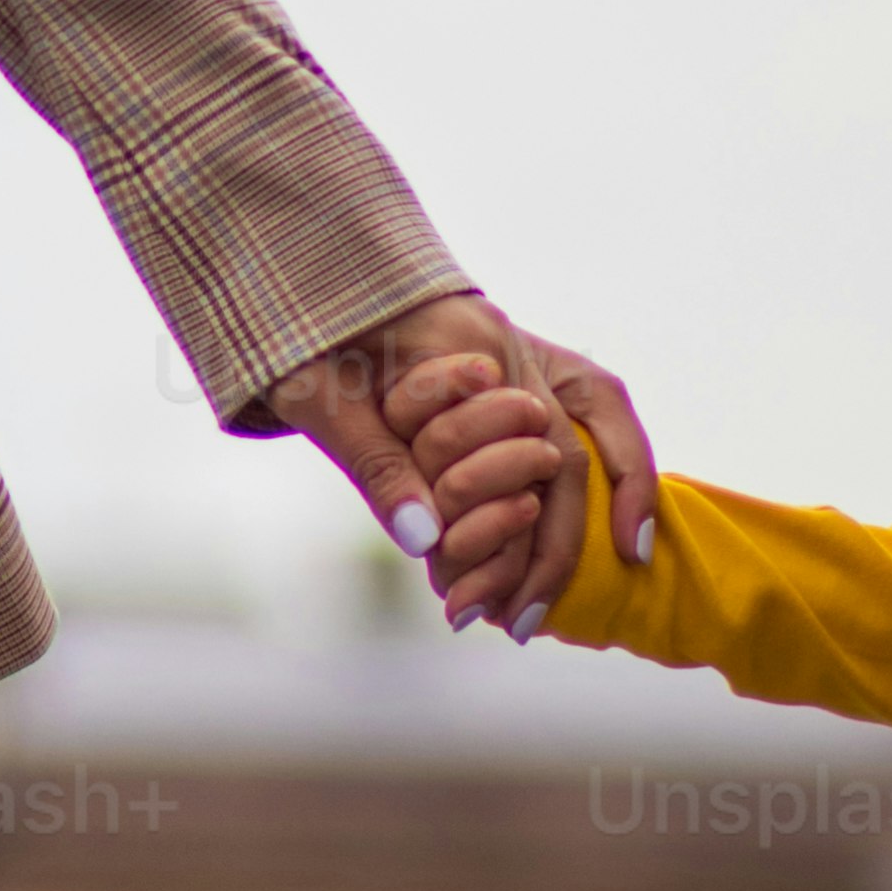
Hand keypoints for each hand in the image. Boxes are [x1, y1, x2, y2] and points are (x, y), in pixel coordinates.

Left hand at [269, 285, 651, 637]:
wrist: (294, 259)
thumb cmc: (295, 323)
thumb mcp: (316, 395)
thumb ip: (377, 463)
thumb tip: (428, 541)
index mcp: (465, 339)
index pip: (525, 451)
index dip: (515, 539)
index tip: (489, 614)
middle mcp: (506, 340)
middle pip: (562, 454)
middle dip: (547, 551)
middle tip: (513, 631)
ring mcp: (517, 343)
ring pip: (589, 432)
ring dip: (579, 521)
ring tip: (532, 612)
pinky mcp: (513, 356)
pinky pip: (582, 412)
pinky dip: (597, 470)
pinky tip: (578, 540)